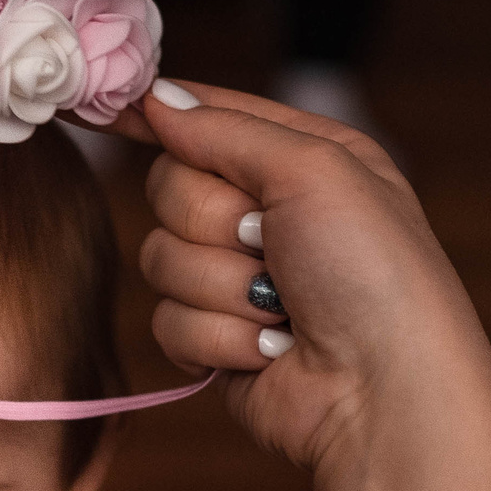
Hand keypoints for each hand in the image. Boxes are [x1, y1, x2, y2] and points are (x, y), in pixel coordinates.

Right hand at [128, 83, 486, 472]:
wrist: (385, 393)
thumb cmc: (376, 274)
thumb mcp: (314, 171)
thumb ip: (227, 129)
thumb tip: (159, 97)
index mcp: (303, 159)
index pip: (209, 118)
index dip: (158, 113)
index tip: (105, 108)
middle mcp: (270, 214)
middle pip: (169, 187)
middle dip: (213, 223)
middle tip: (267, 243)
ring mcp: (240, 280)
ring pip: (162, 259)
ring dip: (221, 288)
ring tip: (281, 308)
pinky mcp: (218, 341)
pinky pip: (167, 323)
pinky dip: (219, 339)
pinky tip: (269, 351)